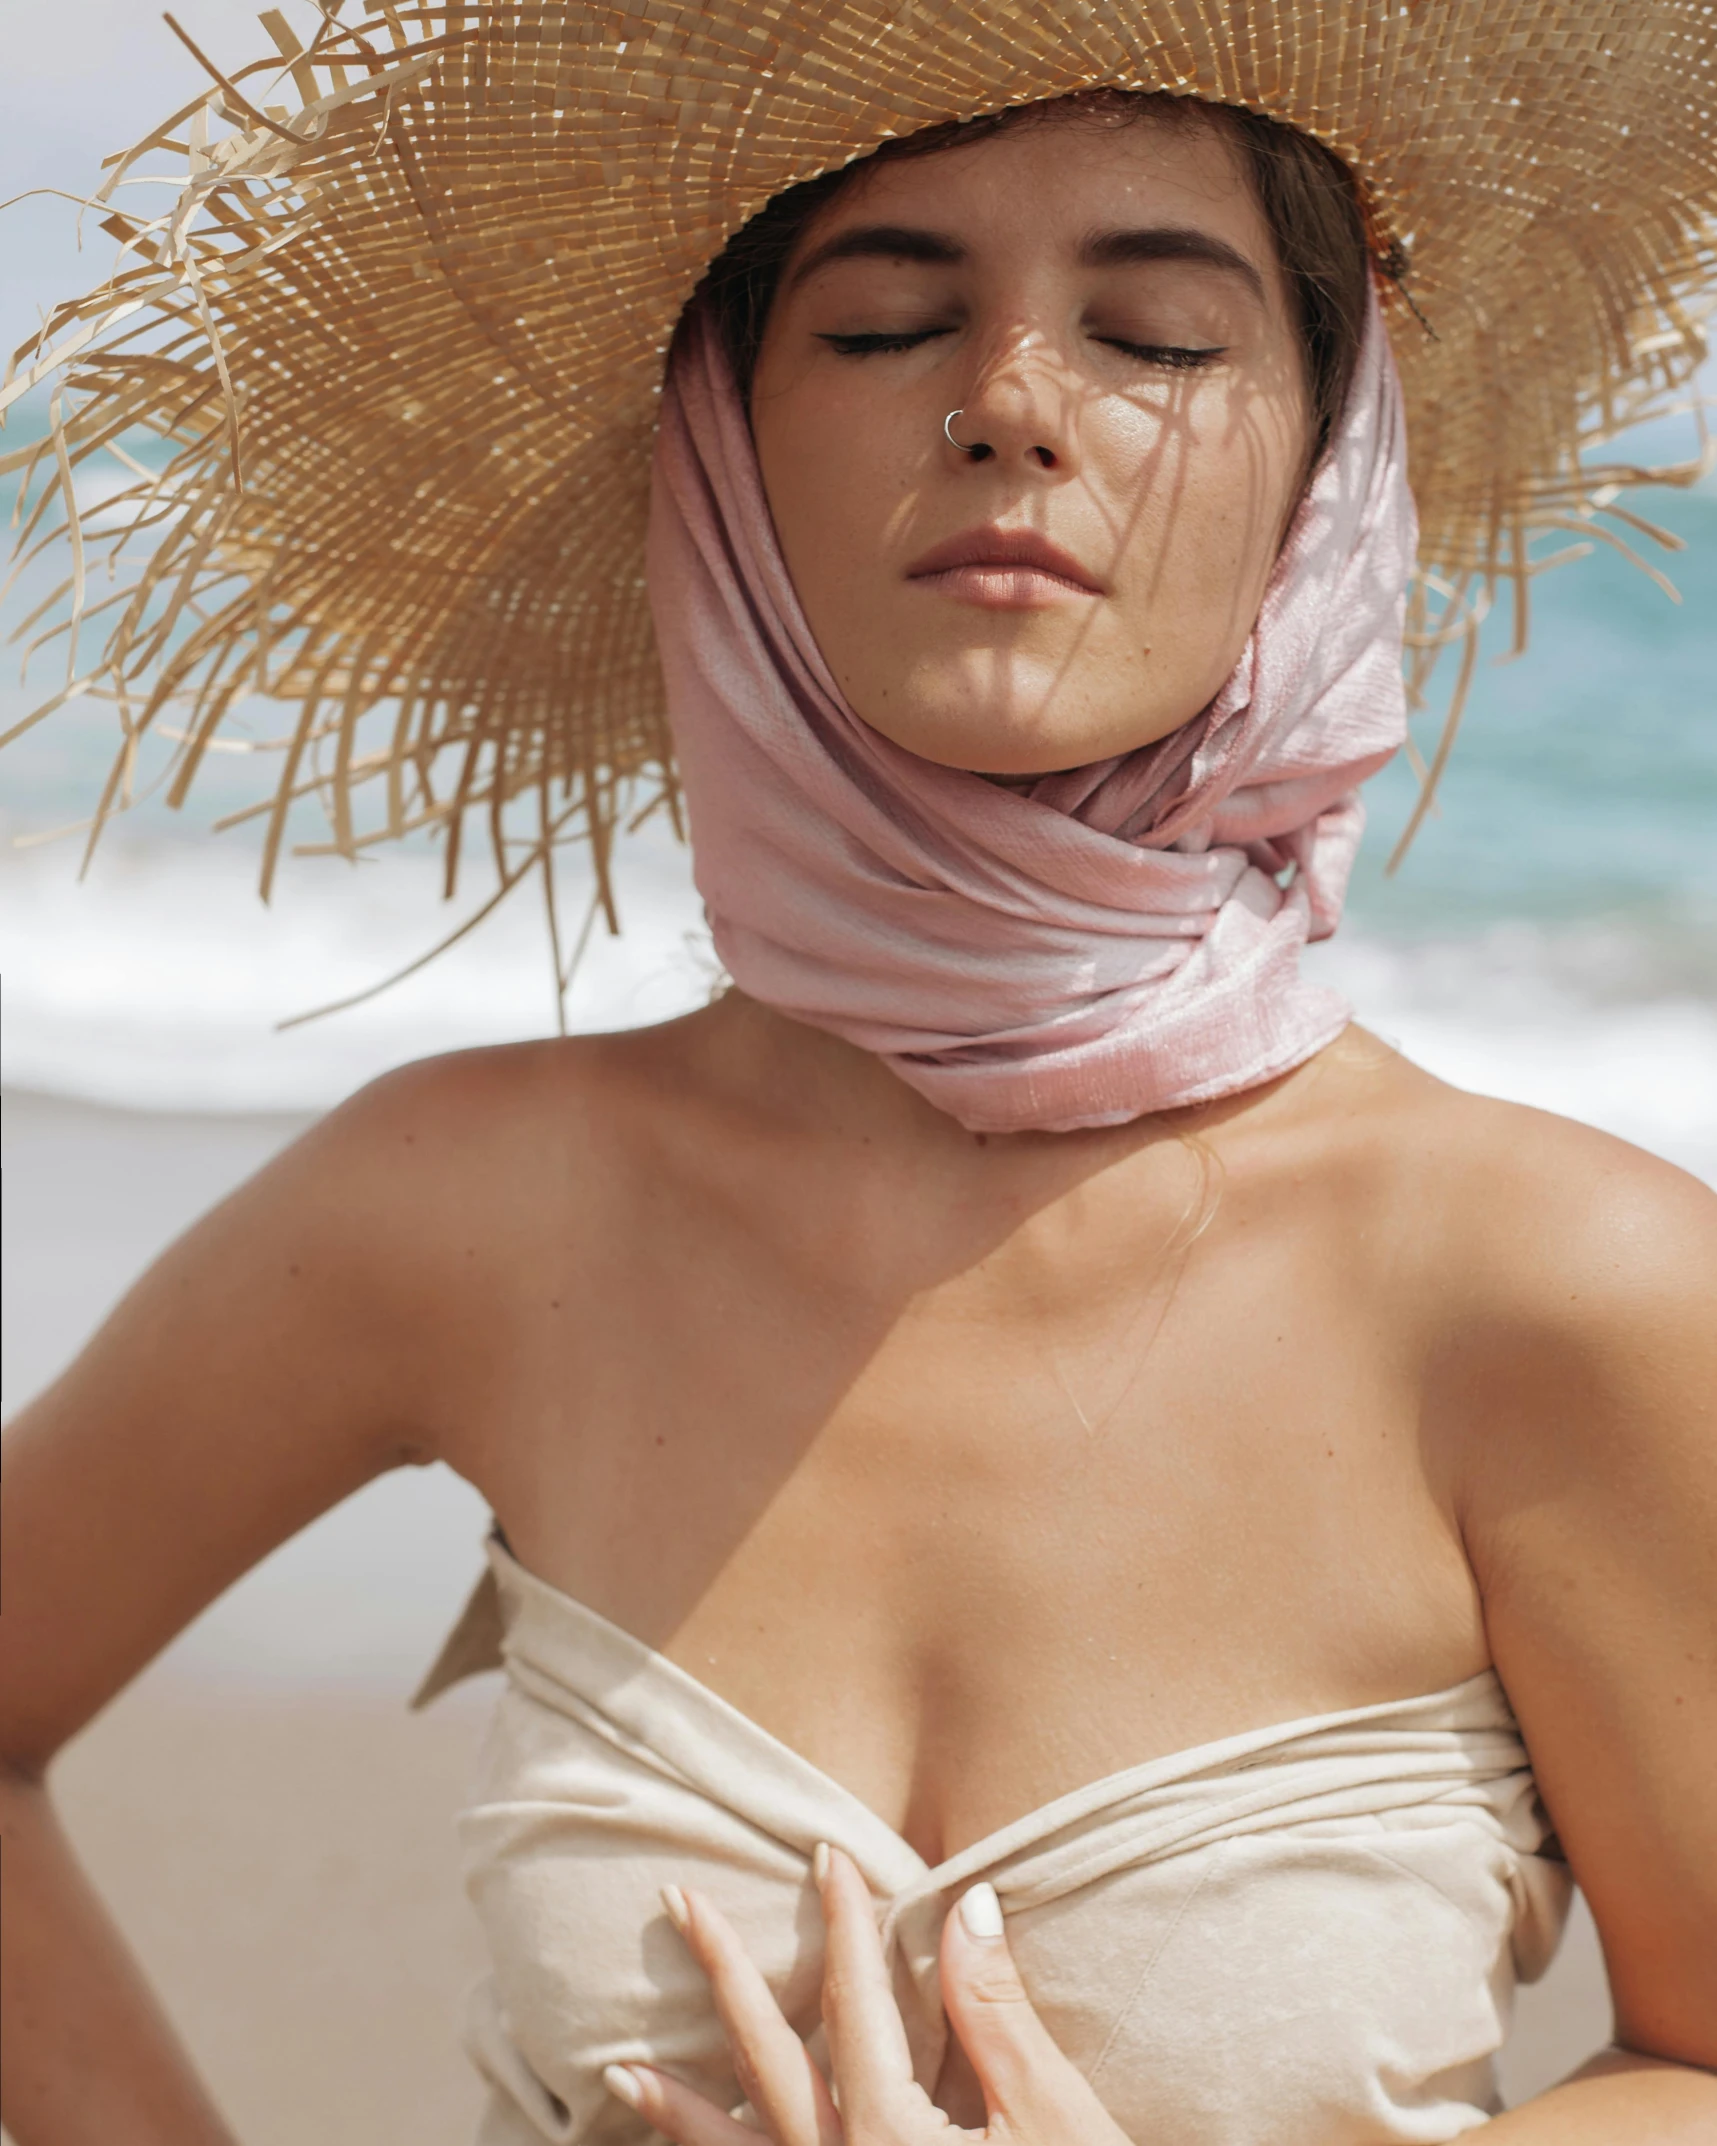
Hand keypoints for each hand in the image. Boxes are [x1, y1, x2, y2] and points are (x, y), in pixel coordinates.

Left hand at [602, 1844, 1133, 2144]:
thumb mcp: (1054, 2115)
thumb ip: (996, 2011)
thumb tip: (967, 1903)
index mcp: (892, 2137)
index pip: (854, 2002)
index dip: (843, 1922)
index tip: (826, 1853)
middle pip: (766, 2064)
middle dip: (724, 1977)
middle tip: (678, 1903)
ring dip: (679, 2113)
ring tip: (621, 2070)